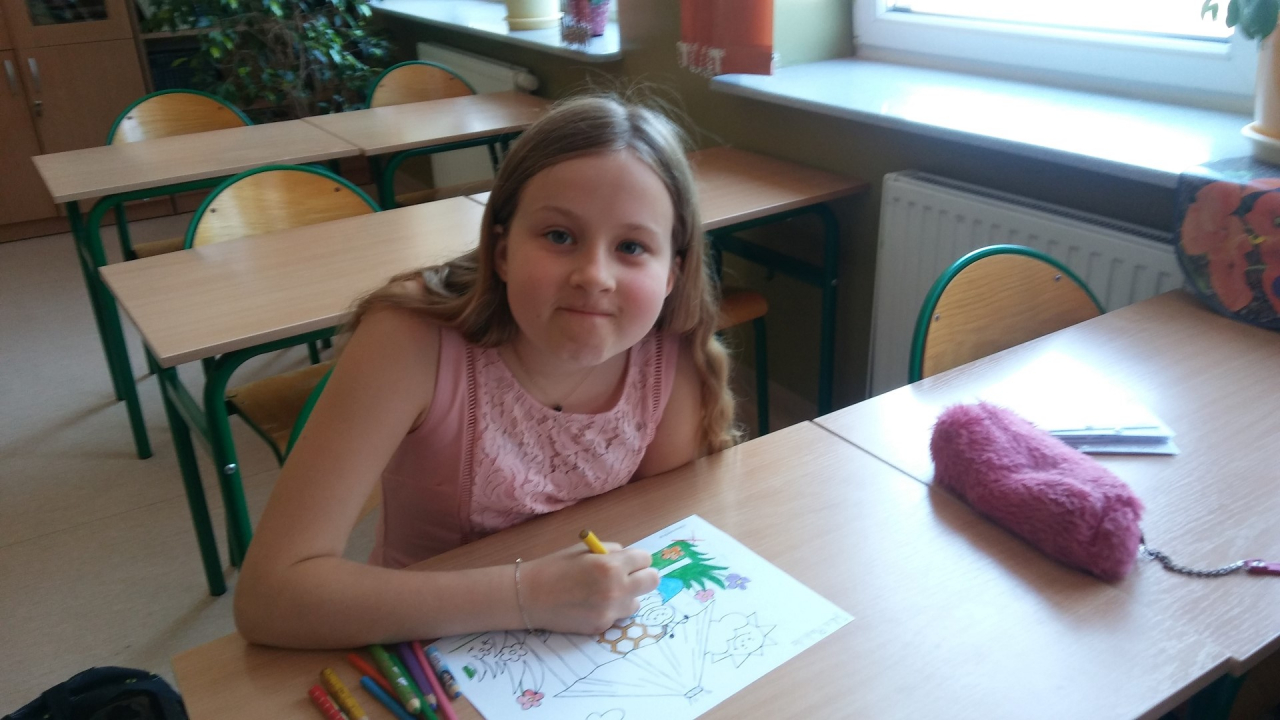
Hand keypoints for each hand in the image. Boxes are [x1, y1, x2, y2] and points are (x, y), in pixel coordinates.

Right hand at [518, 543, 658, 634]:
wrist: (530, 596)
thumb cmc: (556, 567)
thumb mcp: (585, 550)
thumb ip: (612, 553)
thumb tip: (630, 559)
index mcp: (611, 565)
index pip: (645, 560)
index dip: (637, 559)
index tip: (630, 562)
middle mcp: (616, 589)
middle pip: (652, 581)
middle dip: (642, 576)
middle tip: (628, 576)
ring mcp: (610, 611)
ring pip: (637, 602)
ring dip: (627, 596)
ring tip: (605, 593)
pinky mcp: (602, 627)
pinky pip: (618, 617)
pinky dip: (611, 610)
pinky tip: (591, 605)